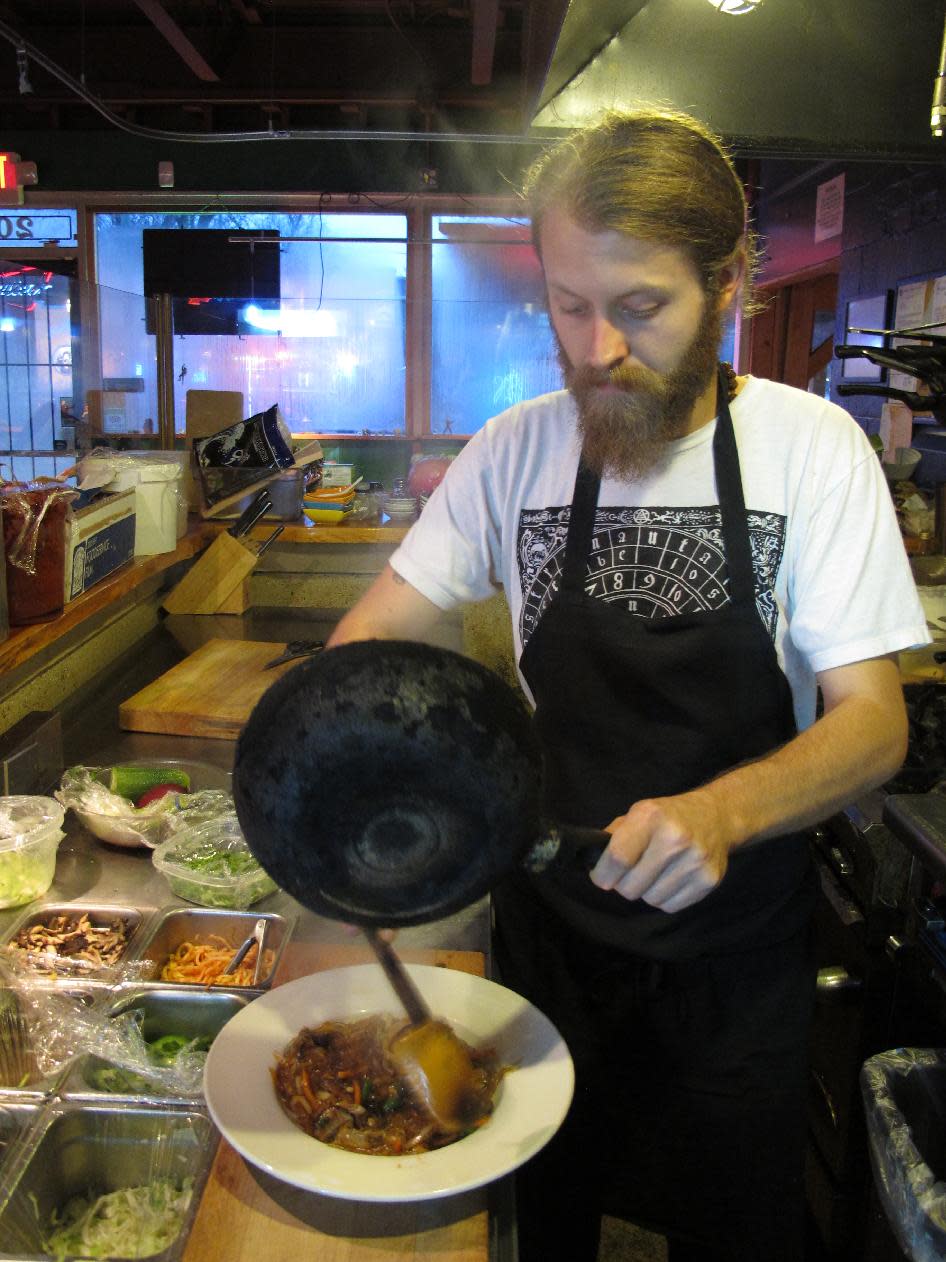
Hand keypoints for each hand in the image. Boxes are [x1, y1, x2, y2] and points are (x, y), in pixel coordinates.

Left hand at [589, 791, 731, 912]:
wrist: (716, 816)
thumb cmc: (668, 816)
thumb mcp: (639, 812)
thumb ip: (614, 836)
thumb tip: (593, 863)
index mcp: (651, 817)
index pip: (617, 858)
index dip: (602, 874)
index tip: (600, 877)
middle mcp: (675, 838)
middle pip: (631, 886)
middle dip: (623, 885)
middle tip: (630, 873)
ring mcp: (695, 861)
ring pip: (650, 900)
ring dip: (646, 891)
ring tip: (654, 873)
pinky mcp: (709, 880)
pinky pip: (670, 907)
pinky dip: (665, 898)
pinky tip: (671, 879)